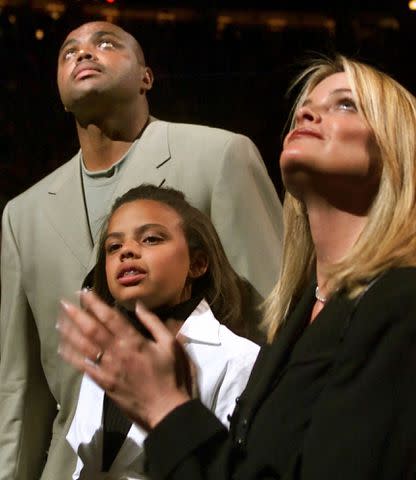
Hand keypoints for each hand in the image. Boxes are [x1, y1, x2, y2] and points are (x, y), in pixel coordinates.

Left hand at [57, 290, 191, 429]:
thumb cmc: (171, 375)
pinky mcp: (104, 383)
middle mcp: (117, 352)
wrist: (166, 409)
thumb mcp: (170, 345)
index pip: (110, 318)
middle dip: (77, 315)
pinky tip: (63, 348)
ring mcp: (108, 368)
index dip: (96, 304)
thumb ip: (154, 324)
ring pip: (84, 347)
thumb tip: (139, 305)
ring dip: (70, 333)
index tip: (84, 293)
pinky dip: (72, 357)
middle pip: (92, 330)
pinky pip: (84, 367)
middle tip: (64, 304)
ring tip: (59, 322)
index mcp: (134, 341)